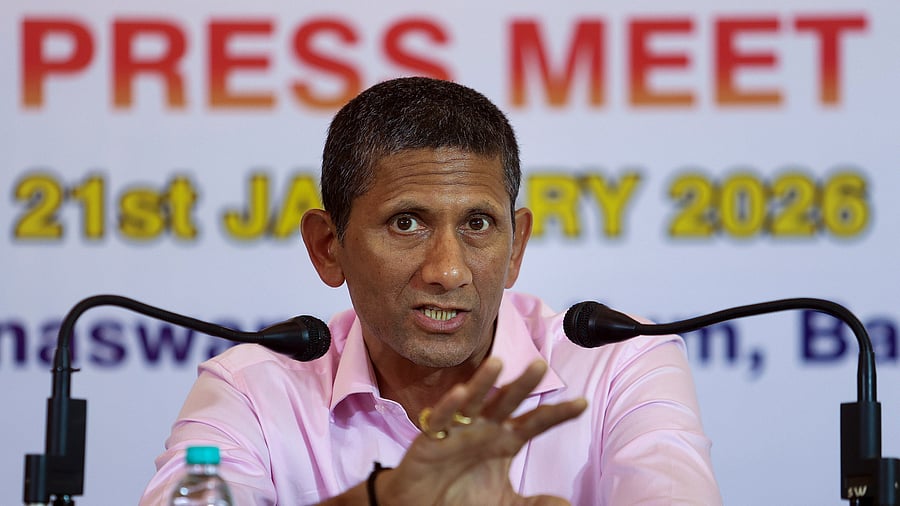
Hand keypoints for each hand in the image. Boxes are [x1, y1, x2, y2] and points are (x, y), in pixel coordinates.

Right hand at [379, 358, 587, 505]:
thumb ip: (533, 504)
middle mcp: (484, 430)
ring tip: (497, 363)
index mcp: (504, 441)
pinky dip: (450, 406)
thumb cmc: (463, 499)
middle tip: (540, 365)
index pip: (535, 422)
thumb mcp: (504, 503)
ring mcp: (458, 431)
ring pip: (474, 401)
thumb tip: (566, 505)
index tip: (582, 403)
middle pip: (507, 403)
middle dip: (523, 385)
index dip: (558, 414)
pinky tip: (460, 392)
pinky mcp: (432, 439)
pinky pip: (442, 419)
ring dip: (484, 382)